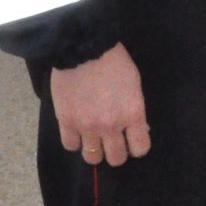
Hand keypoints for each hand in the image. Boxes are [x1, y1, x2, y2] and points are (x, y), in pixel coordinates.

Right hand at [50, 43, 151, 166]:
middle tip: (112, 140)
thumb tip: (138, 129)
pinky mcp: (66, 122)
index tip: (131, 140)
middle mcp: (111, 126)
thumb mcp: (134, 83)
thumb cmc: (114, 60)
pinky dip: (74, 141)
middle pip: (116, 158)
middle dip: (116, 151)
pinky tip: (77, 131)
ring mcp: (87, 126)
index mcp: (132, 114)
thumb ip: (135, 109)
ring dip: (95, 150)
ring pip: (92, 158)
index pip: (140, 149)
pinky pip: (70, 146)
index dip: (136, 146)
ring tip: (93, 138)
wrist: (83, 46)